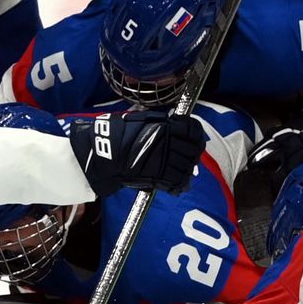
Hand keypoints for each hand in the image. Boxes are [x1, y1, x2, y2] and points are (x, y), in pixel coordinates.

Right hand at [66, 111, 204, 196]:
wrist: (106, 155)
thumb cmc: (121, 134)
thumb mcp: (142, 119)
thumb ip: (161, 121)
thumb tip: (176, 122)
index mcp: (166, 128)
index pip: (193, 130)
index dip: (196, 134)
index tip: (194, 137)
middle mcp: (169, 144)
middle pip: (194, 150)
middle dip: (193, 152)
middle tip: (188, 154)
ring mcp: (166, 162)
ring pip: (189, 167)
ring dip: (188, 168)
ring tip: (182, 168)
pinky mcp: (160, 178)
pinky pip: (179, 182)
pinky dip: (181, 184)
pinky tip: (179, 182)